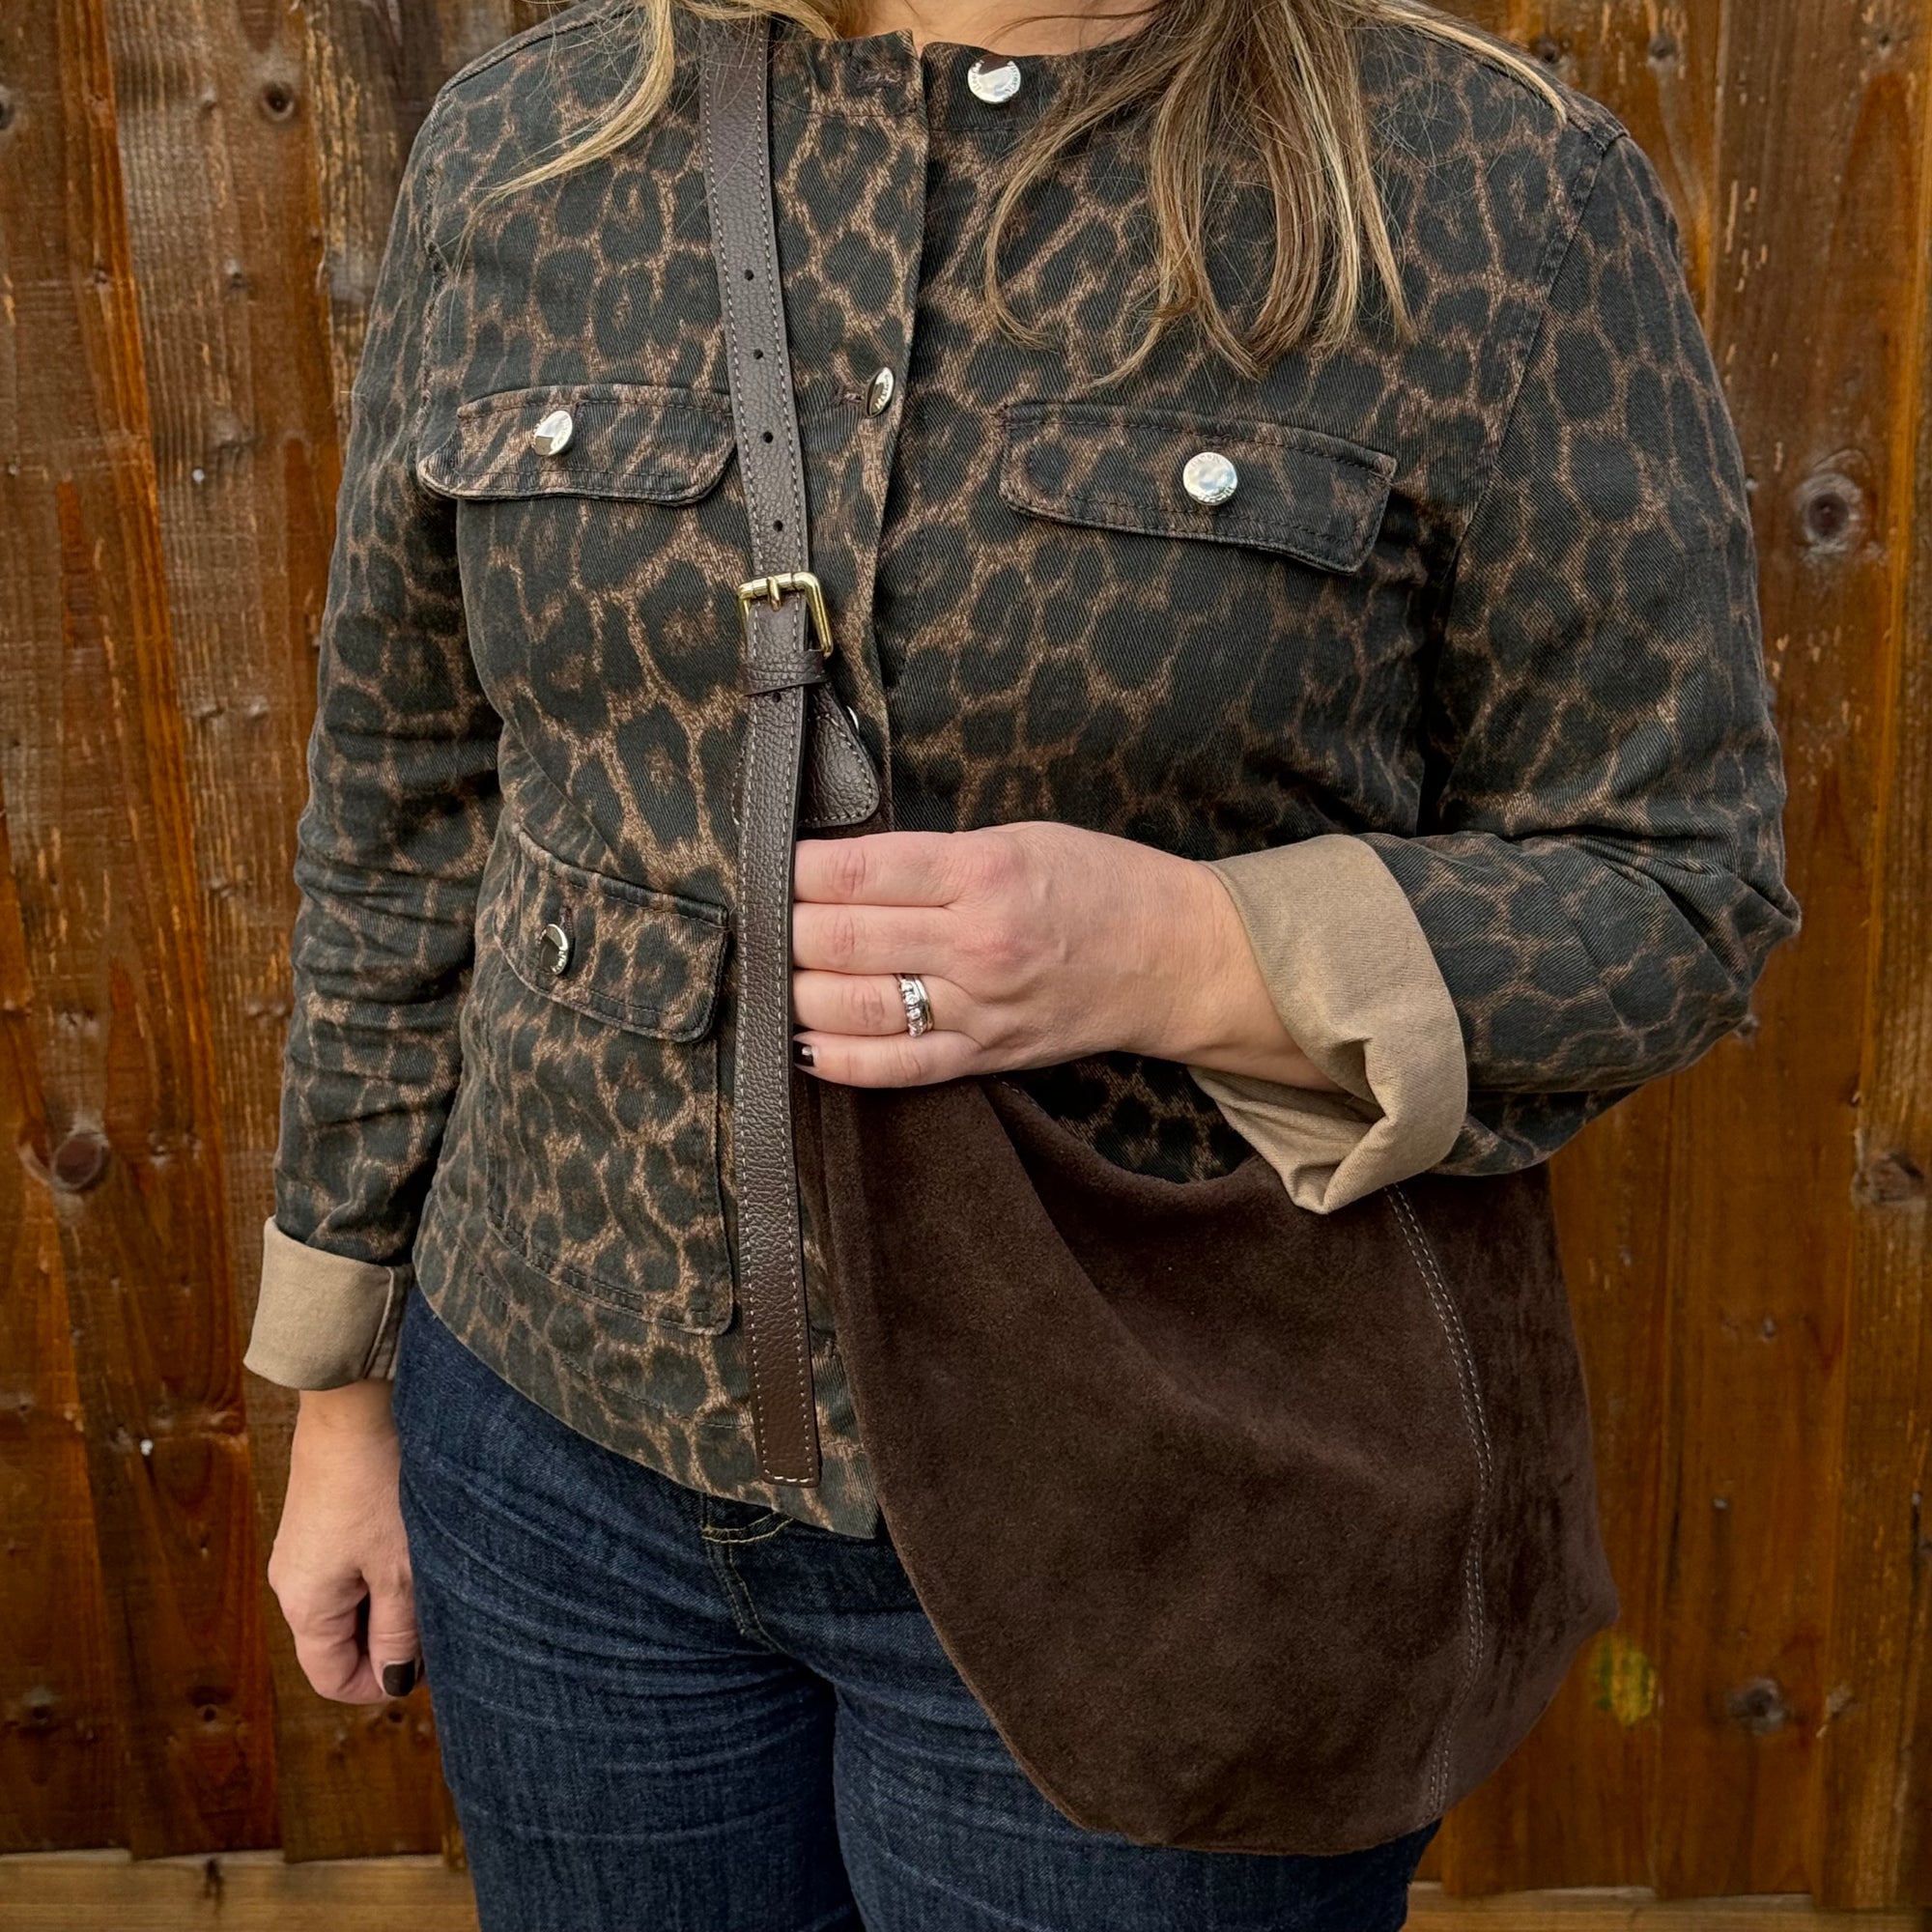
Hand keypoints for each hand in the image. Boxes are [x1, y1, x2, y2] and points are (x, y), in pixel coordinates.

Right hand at [267, 1379, 420, 1704]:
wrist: (354, 1404)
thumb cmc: (378, 1485)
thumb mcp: (400, 1569)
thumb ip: (397, 1632)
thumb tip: (394, 1682)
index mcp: (303, 1606)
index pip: (331, 1678)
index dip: (380, 1683)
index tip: (428, 1661)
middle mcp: (291, 1582)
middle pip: (337, 1643)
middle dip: (387, 1640)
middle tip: (438, 1612)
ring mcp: (302, 1549)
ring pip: (348, 1602)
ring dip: (388, 1601)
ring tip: (427, 1571)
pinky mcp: (320, 1519)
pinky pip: (347, 1567)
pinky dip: (380, 1568)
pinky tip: (412, 1542)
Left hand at [789, 822, 1339, 1090]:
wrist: (1175, 957)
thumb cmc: (1097, 882)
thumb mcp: (1017, 837)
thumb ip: (931, 857)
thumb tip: (838, 871)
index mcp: (981, 872)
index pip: (854, 872)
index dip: (793, 871)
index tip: (769, 866)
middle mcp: (973, 943)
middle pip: (836, 939)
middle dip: (781, 929)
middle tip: (763, 919)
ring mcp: (976, 1008)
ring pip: (850, 1006)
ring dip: (795, 992)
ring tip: (777, 974)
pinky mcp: (983, 1056)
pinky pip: (892, 1067)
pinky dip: (836, 1058)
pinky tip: (803, 1041)